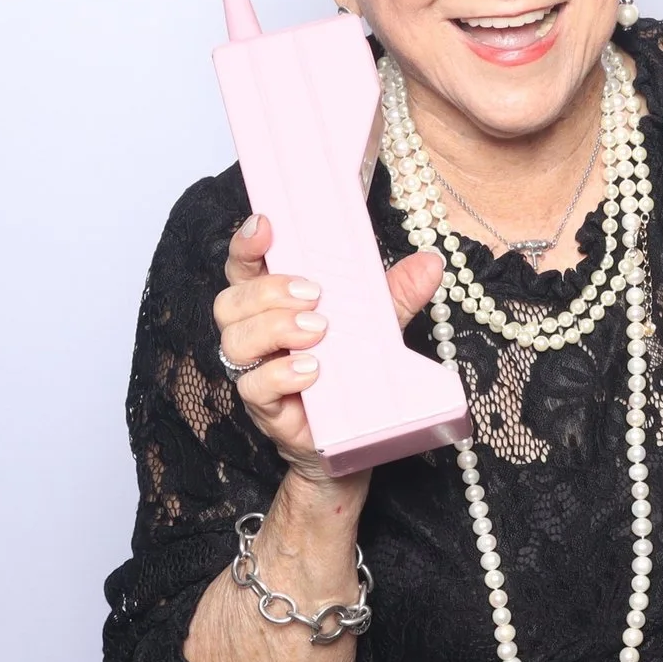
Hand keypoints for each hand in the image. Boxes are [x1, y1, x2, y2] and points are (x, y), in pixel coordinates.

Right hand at [213, 214, 446, 483]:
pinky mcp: (266, 408)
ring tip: (318, 331)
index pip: (246, 266)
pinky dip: (281, 373)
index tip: (265, 224)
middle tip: (314, 294)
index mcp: (274, 302)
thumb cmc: (355, 370)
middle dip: (268, 290)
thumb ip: (397, 294)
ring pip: (236, 340)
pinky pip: (254, 387)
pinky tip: (312, 369)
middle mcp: (257, 333)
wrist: (355, 436)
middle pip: (232, 301)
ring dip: (274, 327)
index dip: (246, 243)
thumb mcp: (380, 325)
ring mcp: (258, 370)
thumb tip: (430, 263)